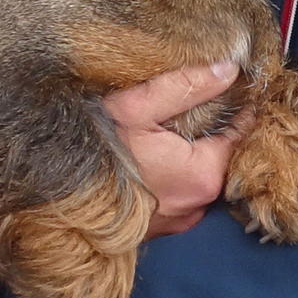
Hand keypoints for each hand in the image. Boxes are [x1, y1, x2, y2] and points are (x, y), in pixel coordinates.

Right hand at [101, 59, 245, 237]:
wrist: (56, 202)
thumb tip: (228, 69)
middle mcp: (198, 204)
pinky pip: (182, 195)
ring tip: (183, 127)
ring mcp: (179, 220)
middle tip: (209, 101)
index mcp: (203, 175)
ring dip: (197, 155)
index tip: (240, 87)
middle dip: (217, 132)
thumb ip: (185, 87)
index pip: (240, 136)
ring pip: (202, 177)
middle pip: (222, 158)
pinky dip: (179, 175)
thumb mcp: (137, 107)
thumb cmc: (95, 152)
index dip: (241, 109)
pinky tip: (162, 156)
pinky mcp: (161, 229)